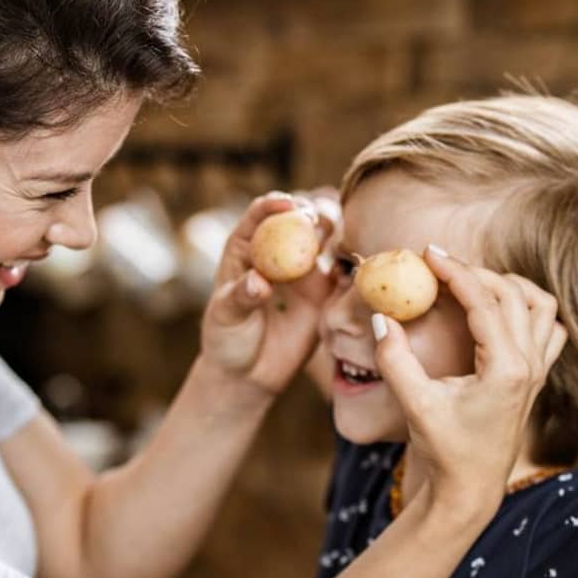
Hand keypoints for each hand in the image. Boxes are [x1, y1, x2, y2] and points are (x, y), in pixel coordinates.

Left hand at [200, 192, 338, 396]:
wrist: (248, 374)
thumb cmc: (227, 339)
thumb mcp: (226, 316)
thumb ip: (241, 296)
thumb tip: (259, 282)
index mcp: (246, 247)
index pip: (261, 214)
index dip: (275, 203)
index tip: (289, 204)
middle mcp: (278, 252)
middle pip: (298, 217)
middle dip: (310, 211)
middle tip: (315, 222)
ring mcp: (303, 270)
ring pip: (324, 237)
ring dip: (333, 231)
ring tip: (335, 242)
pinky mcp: (324, 293)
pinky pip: (342, 271)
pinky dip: (350, 264)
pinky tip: (351, 269)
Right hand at [373, 247, 565, 513]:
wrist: (470, 490)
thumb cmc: (444, 451)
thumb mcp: (415, 405)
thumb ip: (396, 360)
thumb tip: (382, 319)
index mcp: (506, 369)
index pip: (484, 301)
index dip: (455, 271)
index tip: (428, 253)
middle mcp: (530, 366)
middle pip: (514, 294)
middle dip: (476, 272)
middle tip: (440, 264)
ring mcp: (538, 372)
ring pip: (541, 306)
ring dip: (509, 285)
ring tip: (472, 281)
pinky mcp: (536, 379)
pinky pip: (548, 329)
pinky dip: (529, 309)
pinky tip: (498, 310)